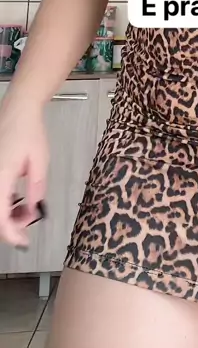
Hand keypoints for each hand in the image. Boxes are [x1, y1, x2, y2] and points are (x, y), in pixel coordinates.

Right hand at [0, 99, 47, 246]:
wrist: (18, 110)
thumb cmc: (29, 132)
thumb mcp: (39, 161)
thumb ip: (36, 188)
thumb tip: (34, 211)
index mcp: (0, 176)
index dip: (11, 234)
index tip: (24, 242)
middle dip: (10, 224)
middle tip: (30, 218)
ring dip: (6, 214)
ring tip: (27, 207)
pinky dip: (3, 203)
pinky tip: (16, 199)